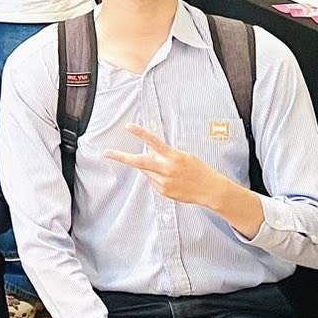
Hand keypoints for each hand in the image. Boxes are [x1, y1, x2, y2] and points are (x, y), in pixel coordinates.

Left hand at [104, 123, 237, 209]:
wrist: (210, 189)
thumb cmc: (198, 170)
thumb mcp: (183, 156)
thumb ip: (164, 155)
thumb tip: (149, 154)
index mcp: (173, 156)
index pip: (154, 142)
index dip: (141, 133)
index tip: (129, 126)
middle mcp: (166, 169)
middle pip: (139, 162)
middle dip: (121, 157)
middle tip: (107, 153)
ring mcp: (164, 182)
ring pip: (146, 172)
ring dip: (150, 168)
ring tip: (168, 171)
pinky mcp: (163, 191)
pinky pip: (153, 181)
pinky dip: (157, 178)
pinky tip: (171, 180)